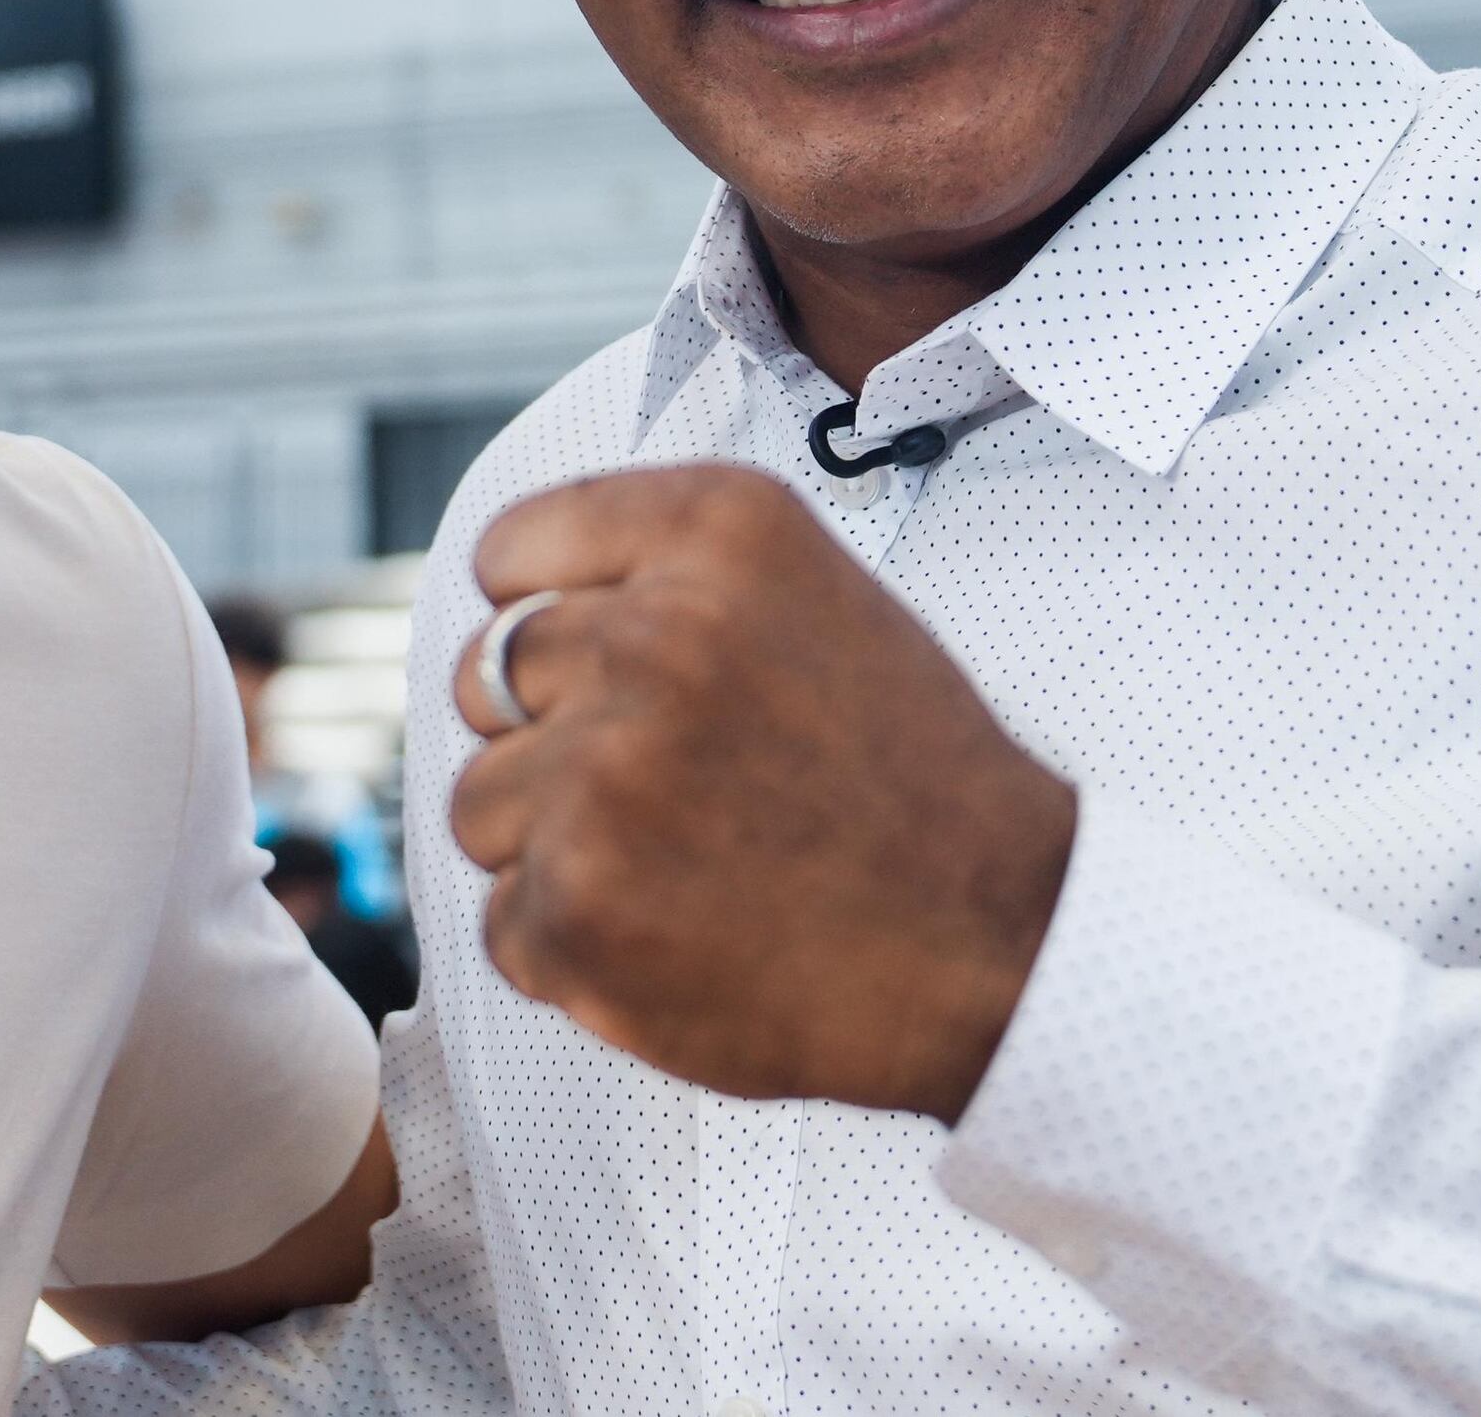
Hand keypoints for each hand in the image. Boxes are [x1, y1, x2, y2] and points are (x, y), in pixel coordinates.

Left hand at [447, 461, 1075, 1121]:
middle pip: (485, 676)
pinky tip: (680, 939)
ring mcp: (603, 777)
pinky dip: (573, 948)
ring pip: (478, 803)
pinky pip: (502, 920)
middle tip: (667, 790)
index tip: (603, 675)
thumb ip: (662, 575)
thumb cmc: (908, 775)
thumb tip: (507, 609)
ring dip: (554, 847)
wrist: (1002, 943)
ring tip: (683, 868)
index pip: (511, 553)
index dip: (543, 621)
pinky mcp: (576, 909)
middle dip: (549, 736)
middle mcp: (653, 634)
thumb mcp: (814, 597)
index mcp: (717, 532)